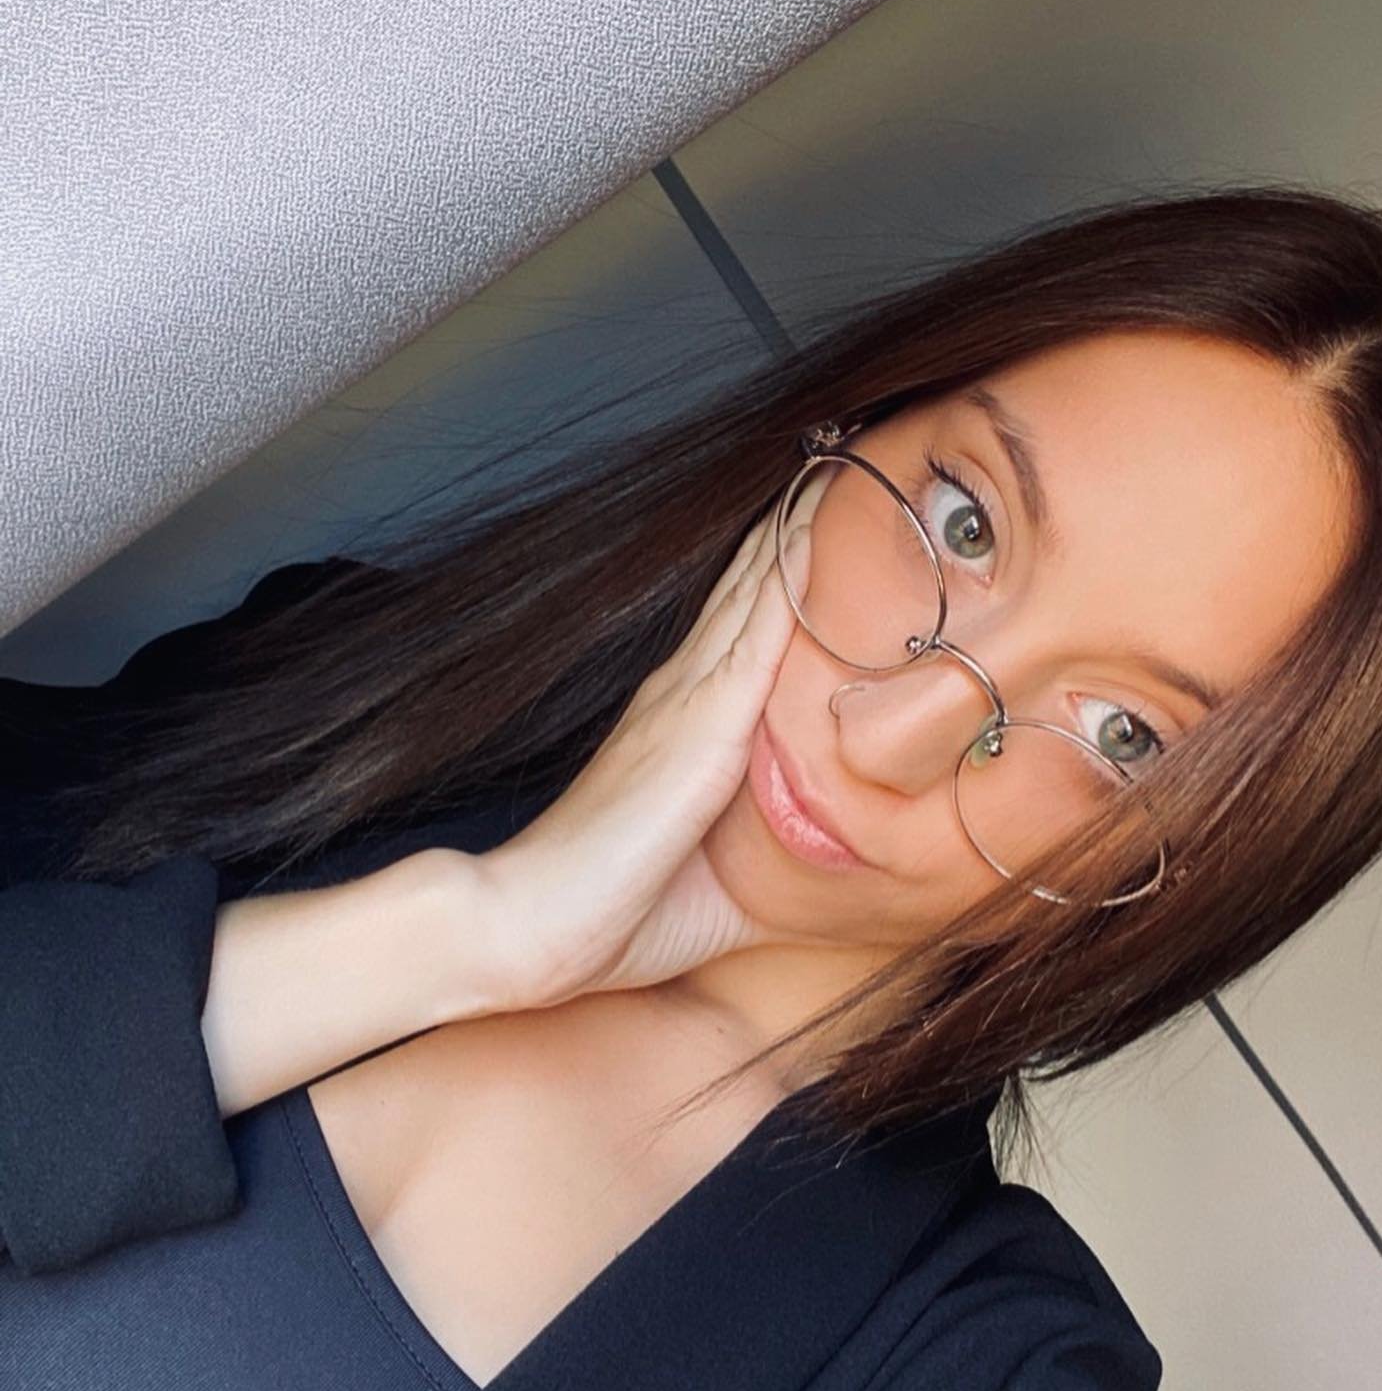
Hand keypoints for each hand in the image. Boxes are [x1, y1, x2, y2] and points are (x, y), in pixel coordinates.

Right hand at [468, 504, 813, 1011]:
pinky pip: (759, 633)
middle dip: (792, 530)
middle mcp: (680, 699)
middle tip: (841, 461)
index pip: (740, 632)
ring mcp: (687, 703)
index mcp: (677, 729)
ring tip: (840, 466)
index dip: (777, 577)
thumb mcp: (699, 876)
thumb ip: (750, 853)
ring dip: (797, 532)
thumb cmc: (608, 915)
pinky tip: (819, 528)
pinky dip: (791, 579)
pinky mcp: (701, 727)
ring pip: (756, 594)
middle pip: (748, 592)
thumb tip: (812, 867)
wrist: (531, 928)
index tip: (821, 525)